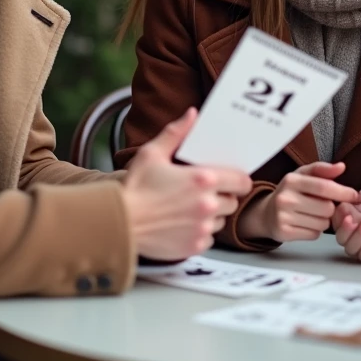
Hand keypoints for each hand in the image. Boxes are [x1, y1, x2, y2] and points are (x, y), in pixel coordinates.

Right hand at [123, 108, 252, 260]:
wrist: (117, 224)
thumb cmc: (134, 188)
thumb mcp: (152, 153)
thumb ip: (176, 133)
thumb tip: (193, 114)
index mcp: (203, 180)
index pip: (242, 181)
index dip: (238, 180)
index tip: (230, 179)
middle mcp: (207, 205)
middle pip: (233, 202)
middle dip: (223, 196)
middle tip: (205, 193)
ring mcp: (201, 228)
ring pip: (221, 221)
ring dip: (212, 215)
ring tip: (191, 209)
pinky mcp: (193, 246)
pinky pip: (208, 239)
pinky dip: (200, 233)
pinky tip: (184, 225)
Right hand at [238, 162, 357, 241]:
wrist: (266, 213)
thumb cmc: (290, 192)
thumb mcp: (303, 175)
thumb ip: (322, 170)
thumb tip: (341, 167)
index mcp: (291, 180)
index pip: (324, 187)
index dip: (343, 192)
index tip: (354, 195)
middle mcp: (285, 198)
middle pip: (327, 208)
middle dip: (330, 208)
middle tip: (320, 206)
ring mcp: (283, 217)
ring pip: (322, 223)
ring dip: (323, 221)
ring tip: (311, 215)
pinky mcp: (284, 233)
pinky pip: (314, 234)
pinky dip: (314, 231)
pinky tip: (305, 224)